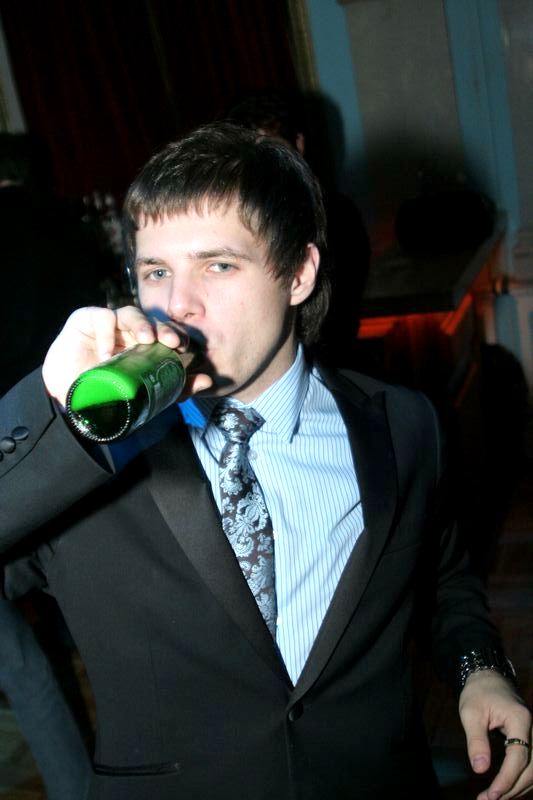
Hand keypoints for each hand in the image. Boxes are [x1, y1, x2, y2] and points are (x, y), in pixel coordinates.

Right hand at [42, 305, 211, 406]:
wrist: (70, 401)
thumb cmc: (108, 393)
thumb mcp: (144, 395)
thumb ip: (176, 389)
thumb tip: (208, 382)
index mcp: (144, 345)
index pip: (164, 333)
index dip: (176, 335)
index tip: (184, 347)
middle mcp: (129, 332)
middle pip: (151, 321)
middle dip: (164, 328)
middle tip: (172, 341)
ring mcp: (109, 325)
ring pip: (130, 314)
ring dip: (141, 324)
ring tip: (146, 340)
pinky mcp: (86, 320)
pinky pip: (102, 317)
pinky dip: (107, 332)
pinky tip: (108, 352)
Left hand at [459, 670, 531, 798]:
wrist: (487, 677)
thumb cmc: (478, 693)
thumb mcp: (470, 713)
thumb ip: (476, 741)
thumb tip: (480, 770)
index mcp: (520, 719)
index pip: (519, 757)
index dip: (507, 778)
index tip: (491, 794)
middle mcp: (532, 729)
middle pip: (532, 768)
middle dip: (512, 788)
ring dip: (518, 787)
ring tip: (494, 797)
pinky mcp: (529, 739)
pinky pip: (531, 764)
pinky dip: (521, 779)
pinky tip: (506, 788)